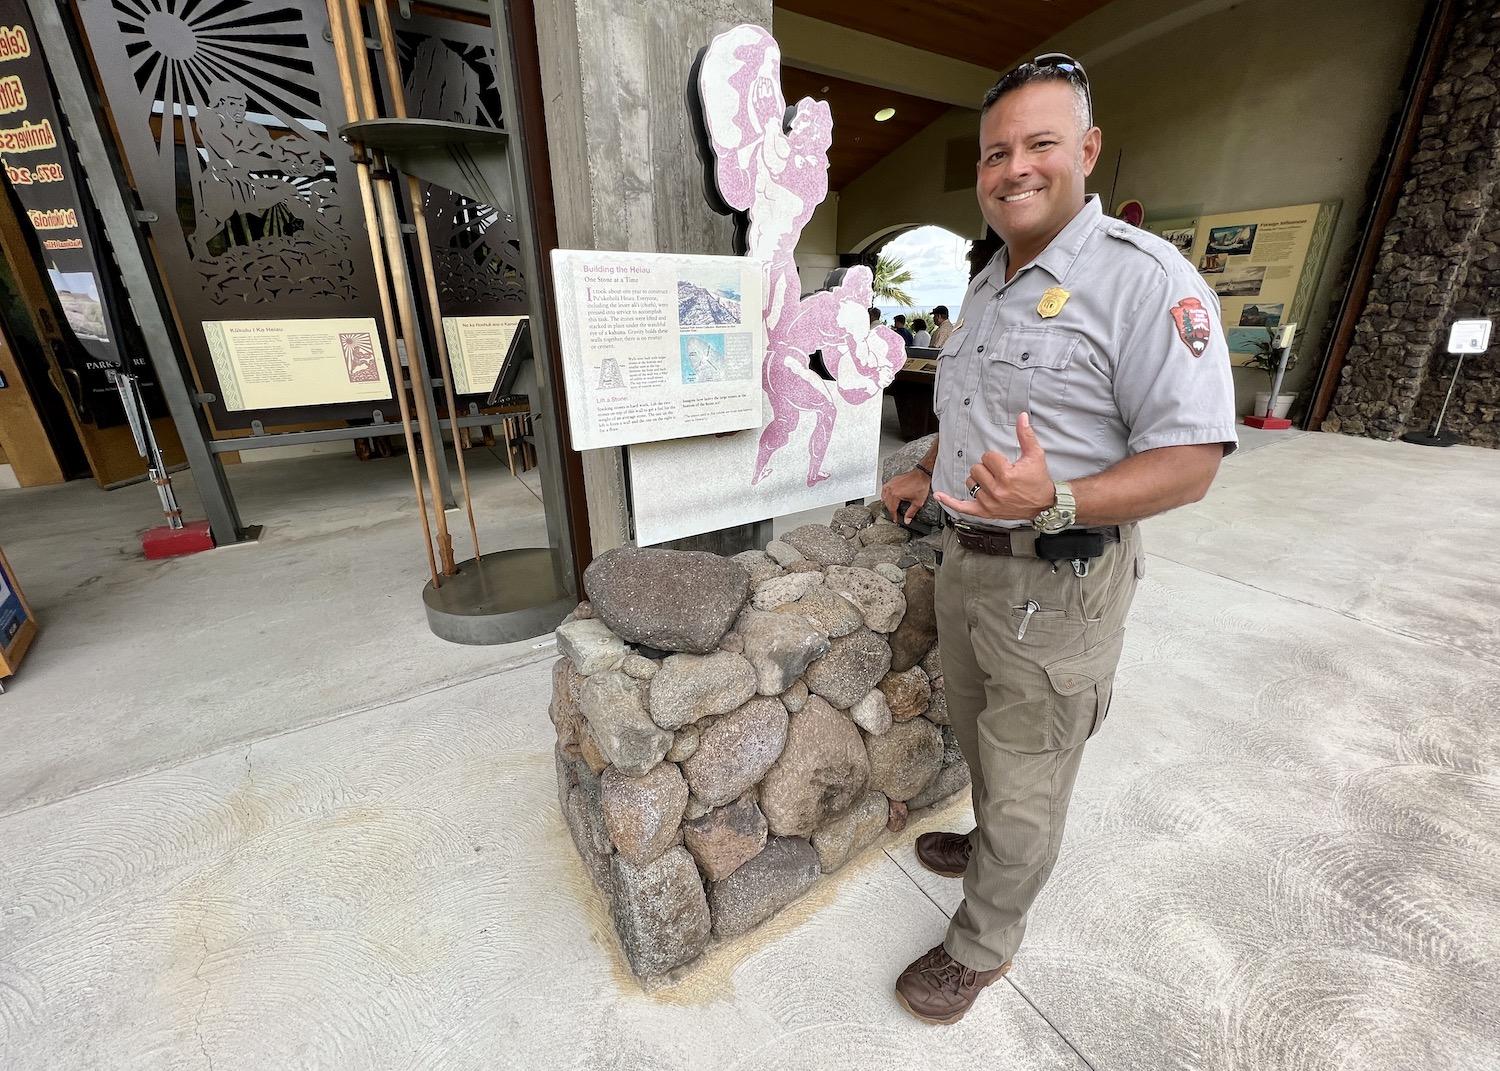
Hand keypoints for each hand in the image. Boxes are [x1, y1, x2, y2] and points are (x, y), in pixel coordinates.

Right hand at [880, 466, 931, 525]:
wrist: (922, 474)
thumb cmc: (920, 485)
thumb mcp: (917, 502)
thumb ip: (911, 513)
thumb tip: (907, 520)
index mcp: (895, 495)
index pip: (892, 509)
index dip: (894, 516)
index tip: (895, 520)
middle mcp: (891, 489)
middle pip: (887, 504)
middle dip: (890, 511)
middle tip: (894, 516)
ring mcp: (890, 484)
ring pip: (884, 497)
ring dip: (887, 503)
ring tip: (890, 508)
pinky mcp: (892, 480)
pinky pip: (884, 489)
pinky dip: (885, 495)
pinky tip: (886, 497)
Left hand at [934, 411, 1055, 521]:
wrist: (1043, 505)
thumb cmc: (1038, 480)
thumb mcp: (1035, 455)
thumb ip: (1026, 435)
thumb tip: (1022, 416)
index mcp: (1007, 476)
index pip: (987, 457)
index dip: (996, 458)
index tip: (1006, 464)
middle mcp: (997, 491)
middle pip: (976, 469)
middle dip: (987, 468)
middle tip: (1000, 473)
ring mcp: (989, 503)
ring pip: (969, 483)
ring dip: (978, 480)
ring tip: (992, 482)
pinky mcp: (985, 512)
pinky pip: (963, 507)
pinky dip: (950, 501)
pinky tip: (939, 495)